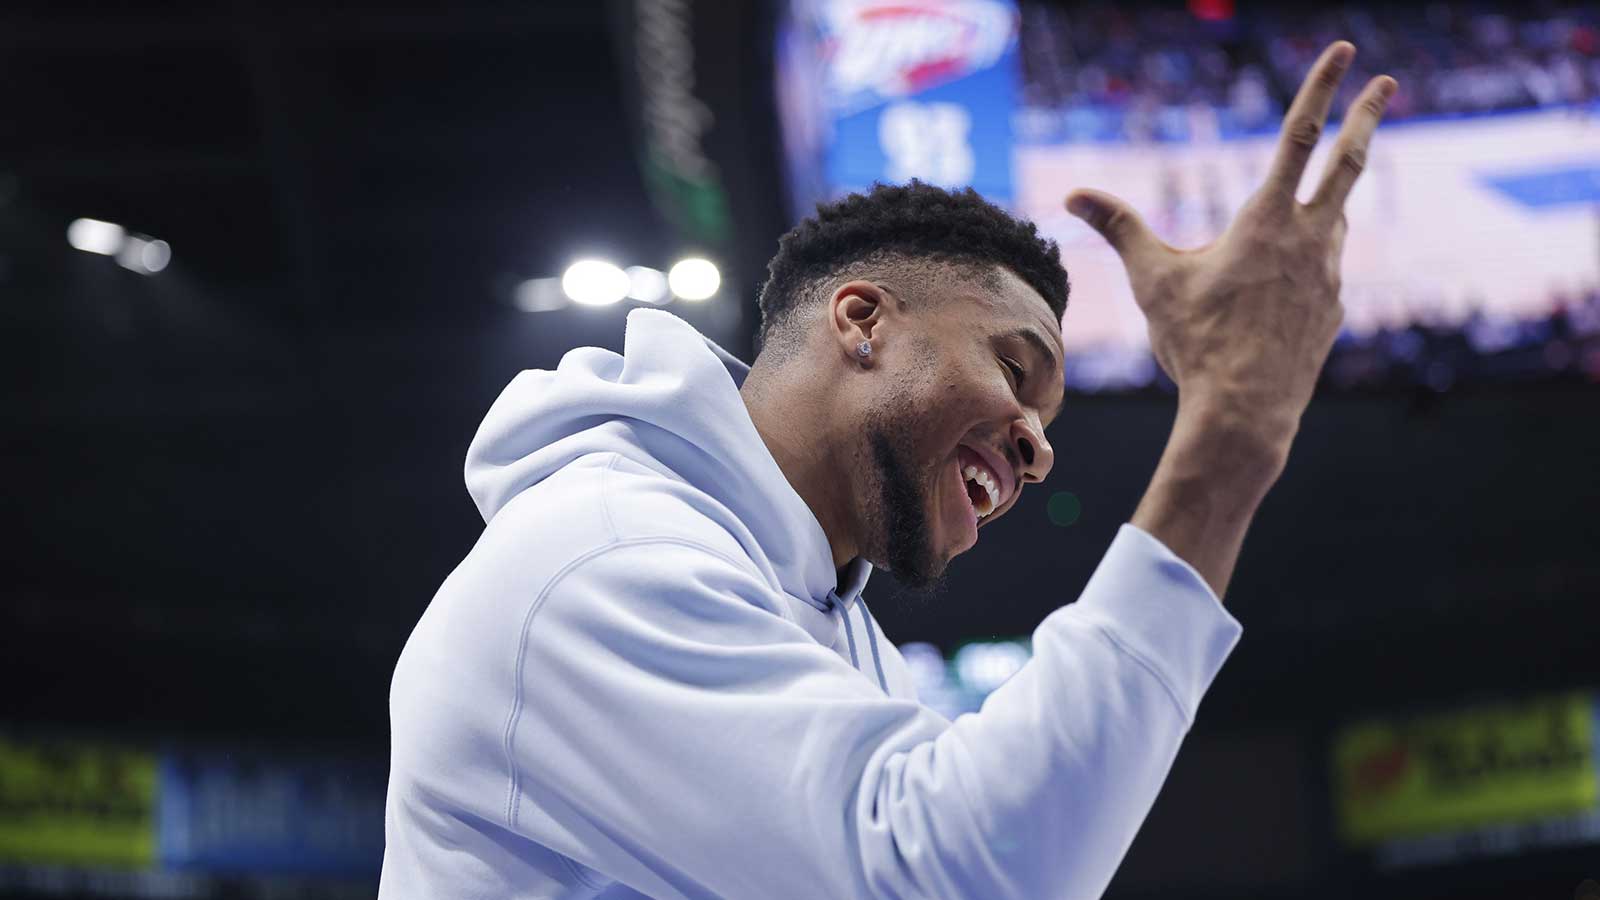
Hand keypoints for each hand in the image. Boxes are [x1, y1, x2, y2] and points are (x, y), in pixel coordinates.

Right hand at [1067, 41, 1395, 454]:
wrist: (1246, 411)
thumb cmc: (1197, 343)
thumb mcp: (1153, 280)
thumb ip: (1120, 229)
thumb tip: (1073, 196)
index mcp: (1268, 221)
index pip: (1300, 136)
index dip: (1322, 87)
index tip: (1346, 52)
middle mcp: (1311, 239)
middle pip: (1350, 163)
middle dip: (1368, 116)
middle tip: (1388, 82)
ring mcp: (1330, 276)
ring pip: (1334, 221)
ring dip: (1326, 201)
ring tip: (1311, 202)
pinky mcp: (1334, 311)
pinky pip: (1323, 272)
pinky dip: (1309, 263)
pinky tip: (1285, 289)